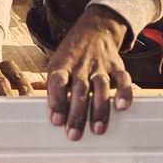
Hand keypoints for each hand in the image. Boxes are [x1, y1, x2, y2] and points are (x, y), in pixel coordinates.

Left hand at [46, 5, 132, 139]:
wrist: (96, 28)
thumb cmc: (72, 54)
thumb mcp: (57, 63)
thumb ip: (52, 87)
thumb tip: (39, 110)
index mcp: (63, 65)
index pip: (57, 82)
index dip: (56, 101)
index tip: (57, 120)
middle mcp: (81, 65)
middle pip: (79, 89)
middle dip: (77, 113)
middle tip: (74, 134)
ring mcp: (100, 65)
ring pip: (101, 86)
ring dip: (99, 109)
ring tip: (98, 129)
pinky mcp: (117, 66)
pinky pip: (122, 78)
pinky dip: (124, 92)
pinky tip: (122, 106)